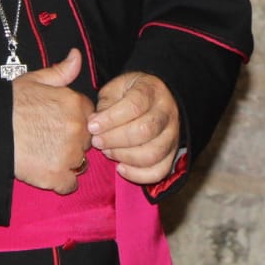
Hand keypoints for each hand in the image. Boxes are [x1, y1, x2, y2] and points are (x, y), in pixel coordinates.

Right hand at [12, 49, 94, 194]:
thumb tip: (76, 56)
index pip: (89, 115)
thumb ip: (61, 72)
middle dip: (74, 141)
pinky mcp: (57, 176)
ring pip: (80, 163)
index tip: (59, 123)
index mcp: (75, 104)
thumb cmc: (10, 104)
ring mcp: (68, 154)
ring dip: (68, 162)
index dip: (75, 120)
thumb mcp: (35, 80)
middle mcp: (77, 129)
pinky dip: (60, 181)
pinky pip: (70, 184)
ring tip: (46, 156)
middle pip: (87, 140)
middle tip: (50, 140)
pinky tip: (46, 171)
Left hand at [88, 71, 179, 185]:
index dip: (110, 119)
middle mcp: (167, 112)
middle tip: (97, 141)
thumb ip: (106, 104)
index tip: (92, 126)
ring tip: (107, 152)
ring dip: (124, 156)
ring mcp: (172, 135)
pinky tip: (120, 168)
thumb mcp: (116, 89)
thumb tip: (94, 123)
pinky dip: (138, 175)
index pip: (134, 106)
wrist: (154, 99)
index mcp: (152, 90)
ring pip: (153, 153)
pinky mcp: (171, 154)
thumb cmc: (130, 94)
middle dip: (115, 139)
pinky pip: (159, 171)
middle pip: (145, 131)